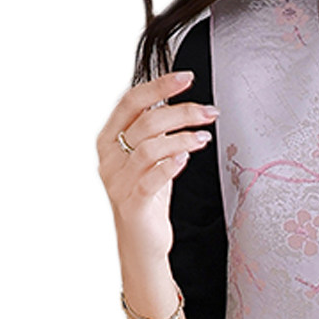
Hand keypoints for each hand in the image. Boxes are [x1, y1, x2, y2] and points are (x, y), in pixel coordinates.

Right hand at [96, 70, 218, 265]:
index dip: (159, 86)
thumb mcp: (148, 157)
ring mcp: (118, 181)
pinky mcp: (132, 203)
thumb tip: (175, 99)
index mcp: (109, 140)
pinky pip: (151, 178)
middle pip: (146, 121)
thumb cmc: (147, 195)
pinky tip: (187, 156)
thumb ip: (154, 130)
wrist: (141, 241)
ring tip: (205, 136)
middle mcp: (109, 158)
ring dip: (183, 137)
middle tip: (209, 112)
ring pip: (150, 147)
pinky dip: (171, 163)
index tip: (186, 77)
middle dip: (183, 112)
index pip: (130, 102)